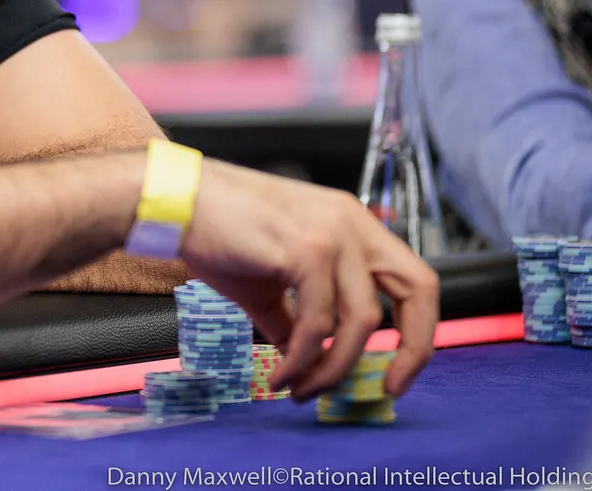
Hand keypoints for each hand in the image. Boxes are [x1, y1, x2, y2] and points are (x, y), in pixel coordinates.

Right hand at [180, 159, 439, 401]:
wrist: (173, 203)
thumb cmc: (215, 233)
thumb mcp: (269, 281)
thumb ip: (297, 318)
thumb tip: (308, 363)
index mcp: (351, 224)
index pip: (413, 278)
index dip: (417, 330)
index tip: (394, 372)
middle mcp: (352, 223)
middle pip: (418, 290)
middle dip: (412, 349)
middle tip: (385, 389)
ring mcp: (332, 234)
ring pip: (361, 322)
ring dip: (332, 369)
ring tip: (299, 389)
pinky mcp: (304, 250)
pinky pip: (318, 325)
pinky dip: (303, 360)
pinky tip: (281, 374)